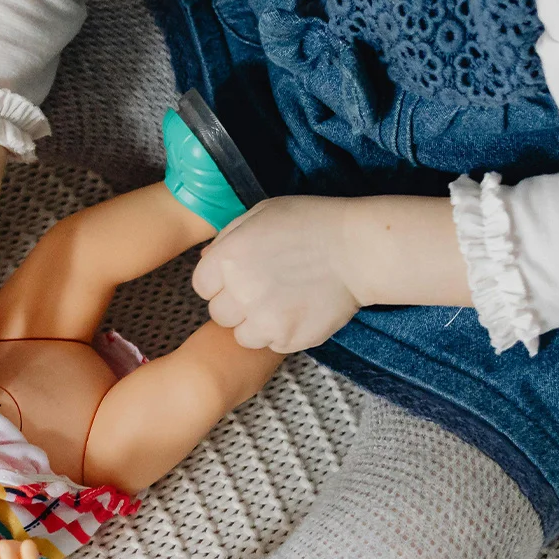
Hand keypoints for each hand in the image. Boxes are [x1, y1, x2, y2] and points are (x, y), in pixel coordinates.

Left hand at [191, 196, 362, 352]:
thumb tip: (205, 259)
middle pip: (219, 314)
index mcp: (228, 258)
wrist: (357, 250)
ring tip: (282, 302)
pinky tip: (299, 310)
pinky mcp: (288, 339)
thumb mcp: (262, 214)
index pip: (201, 286)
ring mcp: (264, 320)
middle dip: (237, 304)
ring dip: (256, 323)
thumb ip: (227, 237)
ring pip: (242, 335)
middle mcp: (240, 292)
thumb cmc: (311, 223)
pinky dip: (282, 332)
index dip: (220, 282)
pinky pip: (271, 344)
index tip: (241, 276)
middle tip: (265, 289)